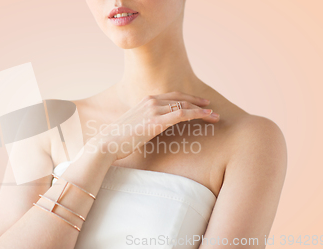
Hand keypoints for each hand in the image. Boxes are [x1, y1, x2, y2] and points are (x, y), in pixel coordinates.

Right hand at [86, 91, 219, 160]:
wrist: (107, 144)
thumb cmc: (118, 139)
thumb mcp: (133, 127)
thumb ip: (145, 124)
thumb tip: (152, 130)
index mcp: (144, 101)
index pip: (171, 96)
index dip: (187, 98)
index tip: (199, 103)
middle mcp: (150, 101)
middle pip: (180, 98)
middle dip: (198, 102)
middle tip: (210, 107)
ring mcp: (154, 110)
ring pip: (184, 105)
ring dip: (202, 110)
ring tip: (215, 116)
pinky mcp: (157, 121)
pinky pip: (183, 114)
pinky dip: (198, 114)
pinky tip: (208, 117)